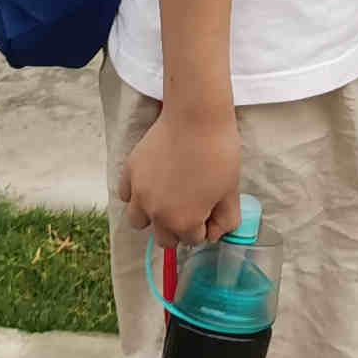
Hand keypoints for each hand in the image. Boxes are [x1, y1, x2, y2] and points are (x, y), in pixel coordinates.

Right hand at [118, 101, 242, 247]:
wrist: (197, 117)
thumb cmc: (219, 154)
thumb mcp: (232, 192)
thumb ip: (226, 221)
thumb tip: (215, 234)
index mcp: (184, 222)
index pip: (193, 240)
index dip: (204, 226)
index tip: (209, 209)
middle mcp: (157, 213)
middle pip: (165, 239)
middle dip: (178, 229)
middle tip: (190, 206)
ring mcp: (139, 193)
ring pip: (138, 221)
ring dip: (152, 217)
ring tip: (167, 198)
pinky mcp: (129, 172)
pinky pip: (126, 195)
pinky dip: (136, 194)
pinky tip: (152, 182)